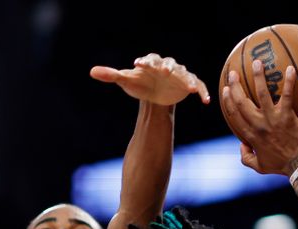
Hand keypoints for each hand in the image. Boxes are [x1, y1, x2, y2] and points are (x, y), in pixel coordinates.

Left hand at [90, 53, 209, 105]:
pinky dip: (202, 92)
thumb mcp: (126, 81)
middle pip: (170, 64)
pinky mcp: (189, 84)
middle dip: (168, 67)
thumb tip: (92, 72)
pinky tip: (205, 101)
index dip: (144, 62)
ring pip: (186, 75)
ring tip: (189, 88)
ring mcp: (180, 75)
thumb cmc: (140, 85)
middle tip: (165, 72)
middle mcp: (168, 66)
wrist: (155, 96)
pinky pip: (198, 86)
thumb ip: (111, 75)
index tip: (137, 65)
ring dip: (188, 80)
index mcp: (152, 63)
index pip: (150, 59)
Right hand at [221, 60, 297, 175]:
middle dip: (235, 85)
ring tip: (256, 62)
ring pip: (261, 93)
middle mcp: (258, 125)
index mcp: (251, 136)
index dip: (228, 101)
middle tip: (233, 72)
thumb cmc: (282, 166)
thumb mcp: (260, 167)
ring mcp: (273, 120)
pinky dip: (289, 81)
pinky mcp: (288, 117)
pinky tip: (290, 68)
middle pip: (241, 102)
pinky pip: (287, 95)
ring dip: (258, 76)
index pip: (234, 115)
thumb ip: (246, 158)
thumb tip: (242, 145)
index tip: (226, 89)